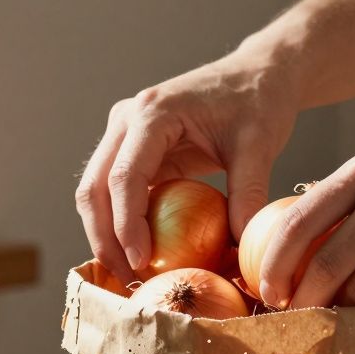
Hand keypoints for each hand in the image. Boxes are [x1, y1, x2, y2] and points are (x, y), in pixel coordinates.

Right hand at [75, 52, 300, 282]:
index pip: (125, 175)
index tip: (142, 261)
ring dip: (106, 236)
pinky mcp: (133, 152)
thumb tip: (239, 247)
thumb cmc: (260, 102)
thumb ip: (249, 193)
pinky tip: (139, 256)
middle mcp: (127, 121)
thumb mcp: (260, 145)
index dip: (127, 224)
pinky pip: (116, 194)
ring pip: (96, 193)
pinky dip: (121, 226)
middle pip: (95, 188)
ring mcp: (124, 135)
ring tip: (131, 274)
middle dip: (105, 238)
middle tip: (129, 279)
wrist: (257, 74)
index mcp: (153, 112)